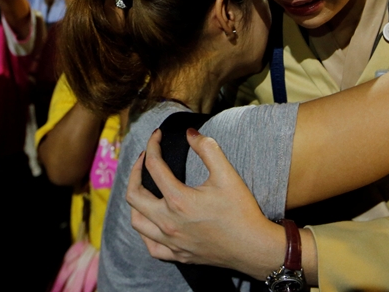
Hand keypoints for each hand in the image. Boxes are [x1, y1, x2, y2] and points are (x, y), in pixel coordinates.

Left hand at [126, 128, 283, 276]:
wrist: (254, 247)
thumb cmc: (241, 211)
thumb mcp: (227, 174)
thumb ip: (207, 148)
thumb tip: (190, 133)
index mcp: (178, 200)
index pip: (154, 166)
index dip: (152, 145)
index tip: (157, 135)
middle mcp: (168, 222)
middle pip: (134, 195)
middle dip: (135, 171)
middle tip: (144, 159)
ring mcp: (171, 242)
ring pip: (137, 222)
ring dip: (136, 202)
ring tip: (145, 188)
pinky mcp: (177, 255)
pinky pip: (150, 246)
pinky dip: (146, 231)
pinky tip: (153, 222)